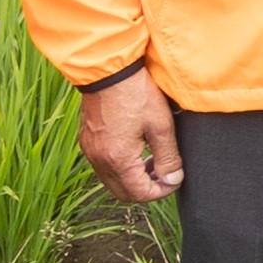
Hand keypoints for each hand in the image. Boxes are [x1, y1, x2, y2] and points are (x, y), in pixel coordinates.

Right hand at [79, 71, 186, 203]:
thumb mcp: (161, 124)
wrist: (109, 68)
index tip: (175, 179)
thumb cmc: (136, 93)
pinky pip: (104, 166)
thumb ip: (168, 157)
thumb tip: (173, 180)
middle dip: (147, 188)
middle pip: (124, 193)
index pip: (139, 194)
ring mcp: (90, 151)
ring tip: (154, 159)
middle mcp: (99, 160)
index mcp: (118, 160)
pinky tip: (137, 148)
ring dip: (134, 178)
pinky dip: (121, 166)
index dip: (161, 191)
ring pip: (113, 180)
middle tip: (165, 172)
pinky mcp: (87, 140)